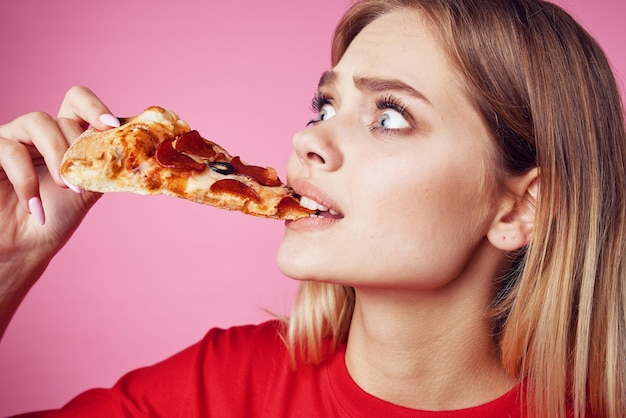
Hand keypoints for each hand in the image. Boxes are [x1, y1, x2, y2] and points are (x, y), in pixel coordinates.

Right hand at [0, 86, 118, 338]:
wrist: (23, 246)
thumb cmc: (55, 216)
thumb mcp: (90, 188)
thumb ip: (109, 165)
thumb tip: (147, 156)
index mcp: (65, 134)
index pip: (77, 100)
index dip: (94, 107)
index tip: (111, 126)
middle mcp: (39, 131)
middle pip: (62, 115)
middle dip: (77, 148)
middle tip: (81, 182)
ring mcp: (12, 137)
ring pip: (38, 121)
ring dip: (57, 156)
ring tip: (67, 189)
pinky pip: (10, 150)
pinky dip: (28, 180)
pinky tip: (36, 207)